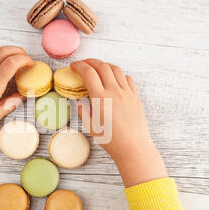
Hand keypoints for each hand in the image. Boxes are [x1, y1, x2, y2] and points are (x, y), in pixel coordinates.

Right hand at [71, 59, 166, 186]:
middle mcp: (114, 92)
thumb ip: (83, 111)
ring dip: (104, 65)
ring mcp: (126, 93)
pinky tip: (114, 79)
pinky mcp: (135, 96)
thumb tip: (78, 101)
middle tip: (83, 64)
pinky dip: (118, 74)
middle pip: (102, 66)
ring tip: (97, 68)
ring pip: (115, 69)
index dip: (79, 66)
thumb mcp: (91, 127)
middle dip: (90, 61)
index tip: (73, 66)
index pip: (88, 73)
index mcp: (101, 99)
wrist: (133, 147)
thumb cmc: (111, 140)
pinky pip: (127, 78)